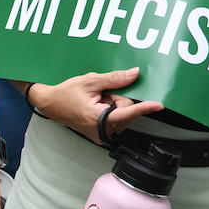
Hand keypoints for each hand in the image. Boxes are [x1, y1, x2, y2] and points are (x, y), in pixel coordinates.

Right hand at [30, 68, 163, 143]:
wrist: (51, 104)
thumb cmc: (66, 93)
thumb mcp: (90, 81)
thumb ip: (114, 79)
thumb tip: (134, 74)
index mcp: (97, 118)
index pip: (126, 112)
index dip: (143, 107)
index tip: (158, 105)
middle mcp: (100, 131)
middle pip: (125, 110)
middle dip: (117, 98)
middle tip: (101, 93)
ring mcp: (100, 134)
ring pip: (122, 114)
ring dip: (113, 103)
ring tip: (96, 99)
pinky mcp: (100, 133)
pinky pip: (115, 118)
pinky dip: (110, 108)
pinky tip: (98, 103)